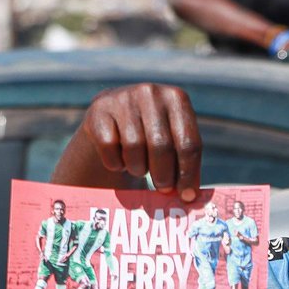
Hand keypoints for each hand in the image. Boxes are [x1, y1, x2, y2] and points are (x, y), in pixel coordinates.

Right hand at [71, 84, 202, 199]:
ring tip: (140, 168)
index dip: (188, 174)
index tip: (187, 196)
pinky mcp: (98, 110)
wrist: (113, 122)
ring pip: (134, 148)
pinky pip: (109, 148)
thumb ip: (185, 165)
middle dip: (164, 175)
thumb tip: (190, 196)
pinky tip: (120, 159)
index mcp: (177, 98)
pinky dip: (115, 163)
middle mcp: (150, 92)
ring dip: (138, 168)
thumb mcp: (174, 142)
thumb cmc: (153, 139)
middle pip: (162, 146)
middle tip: (163, 188)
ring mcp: (122, 98)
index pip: (189, 143)